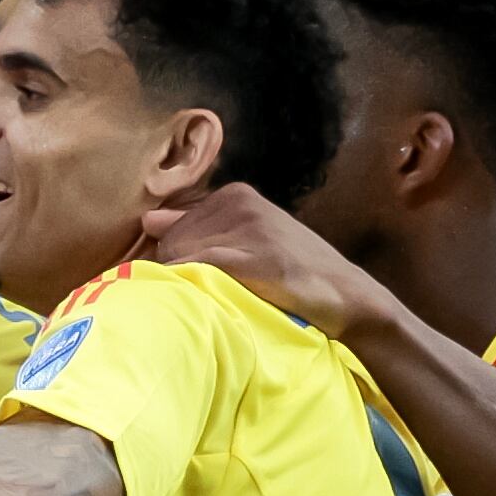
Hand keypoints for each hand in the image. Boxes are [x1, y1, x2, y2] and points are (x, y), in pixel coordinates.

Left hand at [141, 184, 392, 338]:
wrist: (346, 296)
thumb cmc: (292, 274)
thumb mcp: (246, 240)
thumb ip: (196, 227)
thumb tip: (149, 218)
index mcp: (235, 195)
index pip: (170, 228)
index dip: (176, 260)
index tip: (199, 280)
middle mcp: (239, 203)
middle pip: (169, 243)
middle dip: (179, 272)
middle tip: (210, 294)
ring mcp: (247, 227)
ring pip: (178, 257)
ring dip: (186, 285)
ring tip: (216, 299)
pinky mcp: (252, 255)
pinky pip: (195, 268)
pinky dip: (193, 288)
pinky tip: (211, 300)